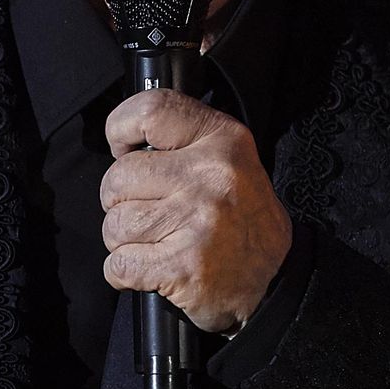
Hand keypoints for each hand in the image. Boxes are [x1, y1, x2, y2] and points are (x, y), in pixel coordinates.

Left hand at [100, 88, 292, 333]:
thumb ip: (181, 141)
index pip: (150, 111)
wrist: (274, 277)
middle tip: (147, 209)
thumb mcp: (228, 157)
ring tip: (155, 240)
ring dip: (123, 239)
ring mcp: (196, 221)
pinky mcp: (183, 266)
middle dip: (120, 199)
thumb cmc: (241, 215)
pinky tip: (149, 267)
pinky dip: (123, 271)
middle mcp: (210, 176)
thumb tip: (124, 145)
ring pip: (115, 224)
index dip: (121, 127)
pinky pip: (118, 264)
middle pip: (119, 177)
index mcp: (222, 139)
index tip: (121, 147)